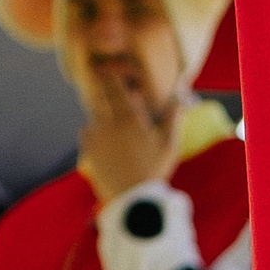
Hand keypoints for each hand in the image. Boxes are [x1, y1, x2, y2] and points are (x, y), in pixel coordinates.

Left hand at [78, 79, 180, 201]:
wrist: (132, 199)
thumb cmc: (154, 170)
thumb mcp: (169, 144)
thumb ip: (173, 118)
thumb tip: (182, 98)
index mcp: (129, 119)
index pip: (116, 89)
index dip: (111, 77)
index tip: (107, 69)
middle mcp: (109, 124)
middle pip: (100, 98)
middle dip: (102, 90)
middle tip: (104, 84)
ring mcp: (96, 138)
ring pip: (93, 115)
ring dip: (100, 112)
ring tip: (108, 116)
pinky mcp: (88, 151)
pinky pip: (87, 131)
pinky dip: (93, 129)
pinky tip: (102, 136)